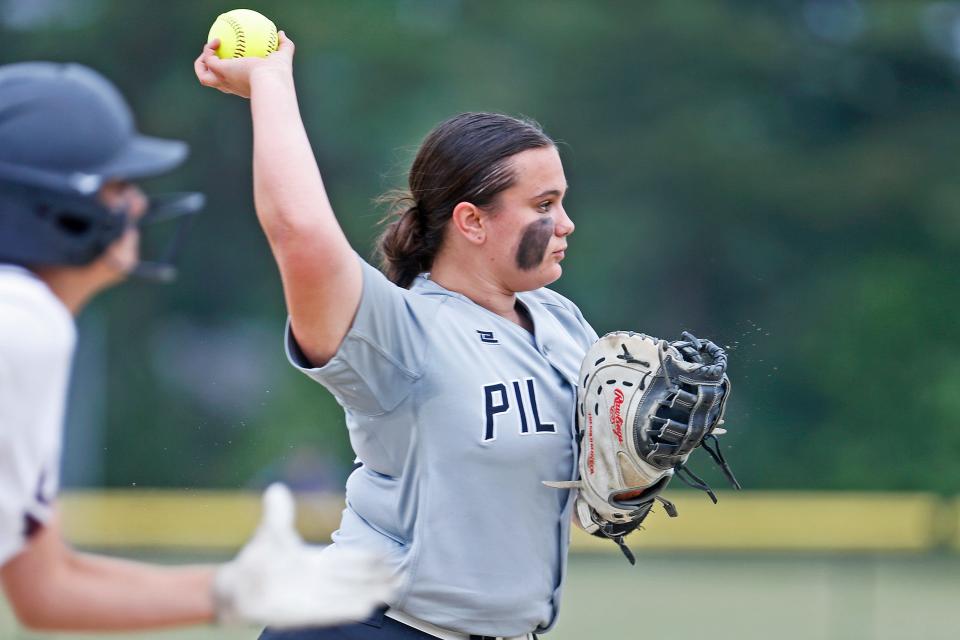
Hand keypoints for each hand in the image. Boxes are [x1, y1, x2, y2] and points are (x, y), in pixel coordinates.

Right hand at [194, 31, 294, 98]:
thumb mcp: (283, 57)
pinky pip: (207, 60)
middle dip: (210, 72)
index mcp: (244, 86)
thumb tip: (280, 34)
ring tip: (208, 50)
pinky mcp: (220, 71)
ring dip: (201, 64)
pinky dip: (208, 50)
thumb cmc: (278, 74)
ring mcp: (224, 80)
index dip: (230, 74)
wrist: (270, 80)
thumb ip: (284, 45)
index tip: (232, 61)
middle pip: (215, 84)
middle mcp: (232, 86)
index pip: (234, 83)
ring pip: (204, 78)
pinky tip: (217, 41)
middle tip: (213, 59)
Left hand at [213, 484, 396, 627]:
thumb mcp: (271, 533)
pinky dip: (351, 608)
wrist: (240, 587)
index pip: (348, 560)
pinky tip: (368, 607)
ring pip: (350, 595)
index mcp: (316, 562)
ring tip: (392, 592)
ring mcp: (316, 597)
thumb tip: (276, 489)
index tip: (387, 555)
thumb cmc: (257, 561)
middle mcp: (320, 581)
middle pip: (355, 579)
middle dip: (378, 578)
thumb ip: (278, 513)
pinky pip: (335, 612)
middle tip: (400, 576)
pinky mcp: (308, 612)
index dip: (368, 558)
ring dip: (371, 593)